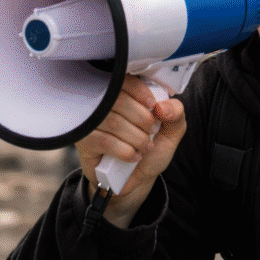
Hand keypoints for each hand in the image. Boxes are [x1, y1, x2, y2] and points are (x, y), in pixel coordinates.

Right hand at [75, 74, 185, 226]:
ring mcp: (90, 121)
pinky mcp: (83, 141)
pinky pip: (105, 141)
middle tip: (151, 132)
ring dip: (136, 138)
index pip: (125, 80)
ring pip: (113, 121)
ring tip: (144, 147)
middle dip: (142, 120)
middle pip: (119, 100)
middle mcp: (103, 103)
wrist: (137, 179)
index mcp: (123, 93)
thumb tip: (162, 106)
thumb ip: (176, 113)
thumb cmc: (152, 148)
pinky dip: (125, 150)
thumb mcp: (172, 130)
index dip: (141, 92)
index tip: (153, 107)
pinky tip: (133, 156)